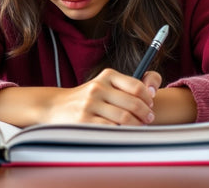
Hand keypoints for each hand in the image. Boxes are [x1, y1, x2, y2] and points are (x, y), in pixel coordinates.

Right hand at [45, 68, 160, 124]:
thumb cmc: (87, 97)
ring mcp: (90, 104)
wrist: (56, 105)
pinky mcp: (84, 121)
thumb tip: (152, 92)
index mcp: (106, 76)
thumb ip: (125, 86)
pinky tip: (123, 133)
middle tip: (148, 119)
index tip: (150, 105)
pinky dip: (122, 133)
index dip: (148, 98)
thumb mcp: (103, 84)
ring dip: (137, 126)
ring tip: (139, 127)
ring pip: (125, 118)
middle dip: (146, 114)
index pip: (137, 86)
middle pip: (133, 103)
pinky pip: (112, 129)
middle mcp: (98, 87)